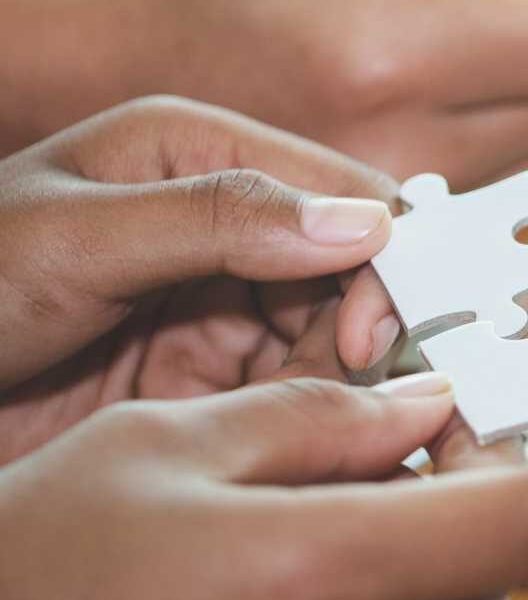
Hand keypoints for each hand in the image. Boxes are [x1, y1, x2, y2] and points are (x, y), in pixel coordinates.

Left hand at [0, 98, 401, 460]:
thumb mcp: (75, 239)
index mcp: (197, 152)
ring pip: (334, 339)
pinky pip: (294, 394)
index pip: (343, 193)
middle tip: (357, 390)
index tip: (370, 336)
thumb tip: (368, 222)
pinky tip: (294, 447)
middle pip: (354, 272)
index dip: (380, 260)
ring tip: (318, 428)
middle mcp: (225, 224)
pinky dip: (311, 419)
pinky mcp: (204, 379)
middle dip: (367, 329)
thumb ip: (221, 219)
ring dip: (342, 383)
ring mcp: (216, 305)